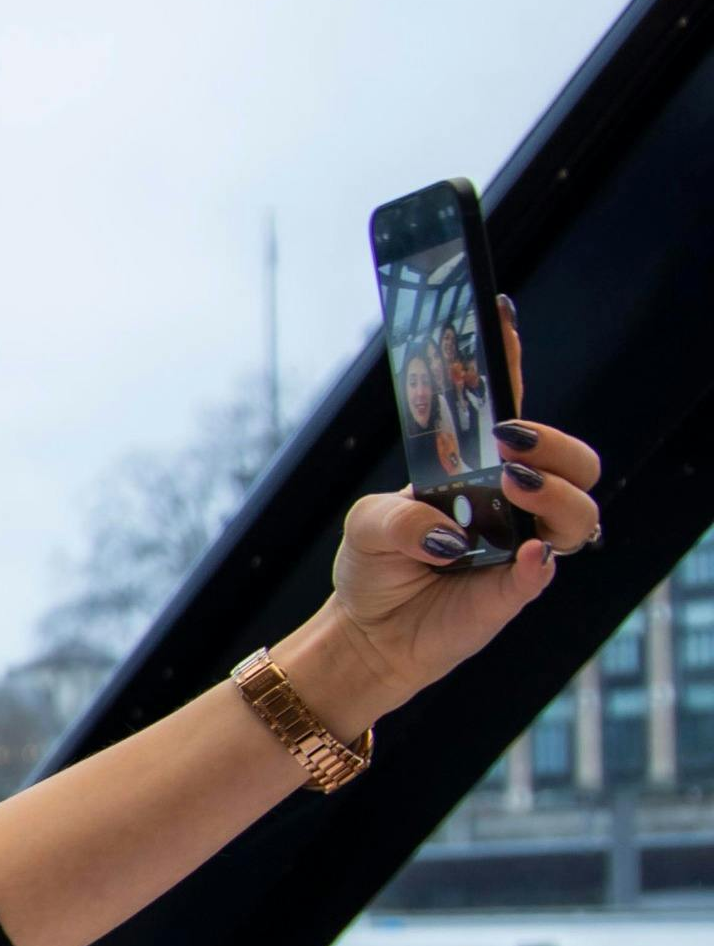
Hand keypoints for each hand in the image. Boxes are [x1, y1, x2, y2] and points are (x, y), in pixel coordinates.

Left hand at [299, 302, 598, 731]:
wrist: (367, 631)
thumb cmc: (375, 564)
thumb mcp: (365, 524)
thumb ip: (396, 516)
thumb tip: (451, 533)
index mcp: (482, 468)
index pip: (512, 406)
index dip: (509, 359)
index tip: (499, 314)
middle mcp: (516, 500)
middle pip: (575, 459)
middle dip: (552, 444)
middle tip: (508, 444)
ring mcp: (524, 543)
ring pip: (580, 513)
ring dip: (555, 493)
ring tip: (511, 486)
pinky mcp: (516, 590)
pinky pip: (545, 571)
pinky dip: (538, 561)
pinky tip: (522, 554)